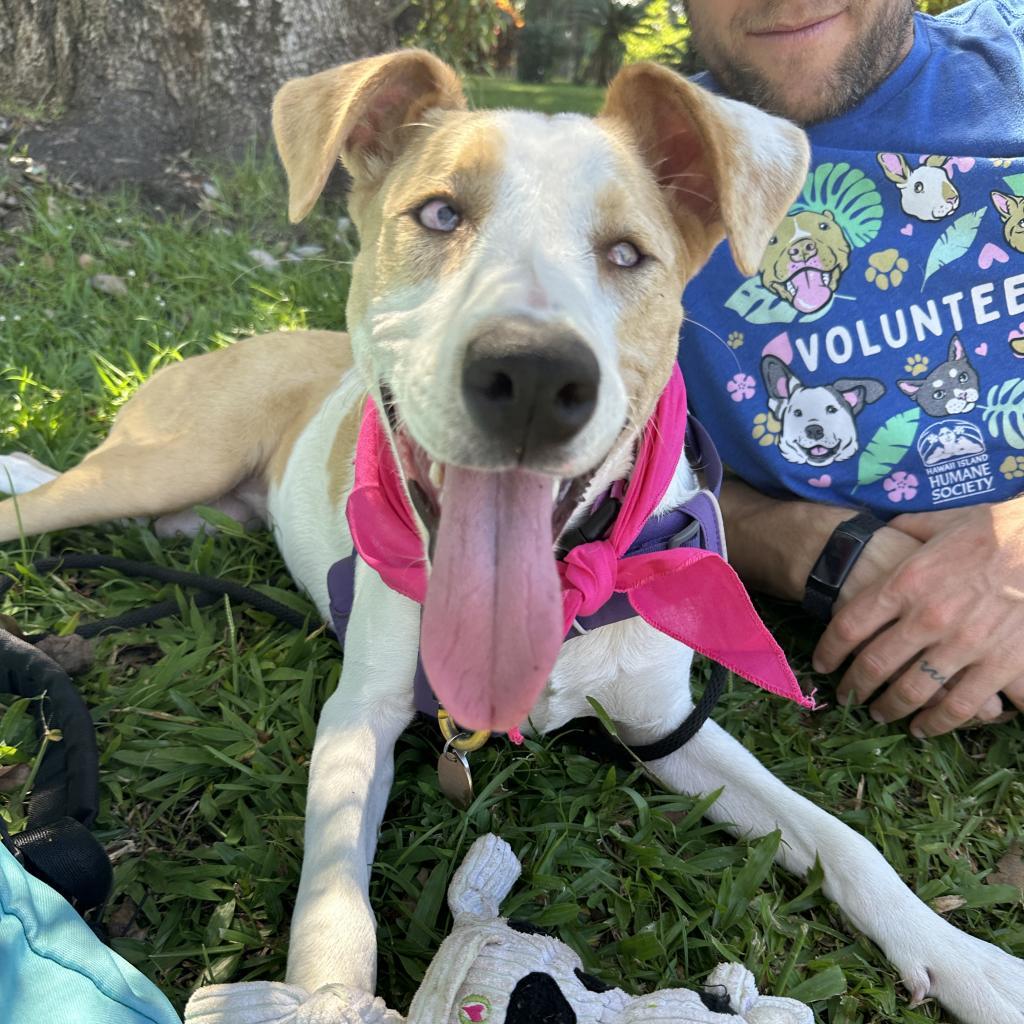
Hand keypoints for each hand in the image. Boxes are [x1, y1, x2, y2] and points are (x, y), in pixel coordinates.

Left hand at [814, 501, 1023, 735]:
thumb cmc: (996, 528)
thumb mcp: (940, 521)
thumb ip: (907, 529)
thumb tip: (886, 528)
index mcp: (906, 582)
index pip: (849, 625)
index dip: (828, 650)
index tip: (822, 664)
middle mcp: (928, 617)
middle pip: (874, 664)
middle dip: (854, 687)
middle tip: (846, 697)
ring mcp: (965, 644)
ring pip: (914, 692)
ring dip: (891, 708)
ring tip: (881, 715)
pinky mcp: (1002, 664)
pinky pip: (962, 705)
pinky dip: (940, 721)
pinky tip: (926, 727)